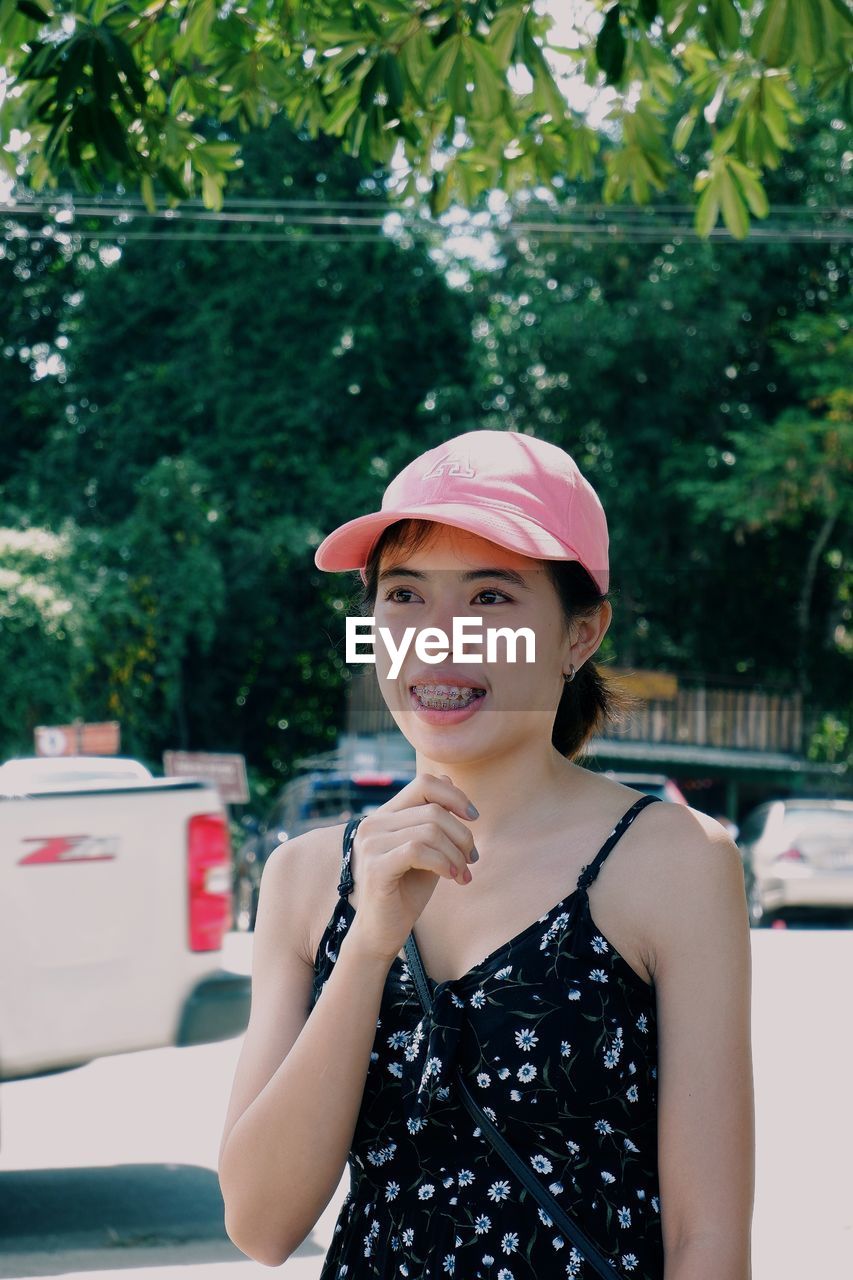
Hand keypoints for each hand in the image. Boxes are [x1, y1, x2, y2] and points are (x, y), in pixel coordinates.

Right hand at [344, 772, 478, 962]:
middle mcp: (373, 824)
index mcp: (385, 815)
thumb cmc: (407, 890)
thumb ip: (434, 818)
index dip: (454, 795)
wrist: (383, 932)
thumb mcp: (428, 848)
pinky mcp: (375, 867)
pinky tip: (450, 878)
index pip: (423, 782)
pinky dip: (443, 863)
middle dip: (462, 835)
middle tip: (470, 860)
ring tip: (462, 873)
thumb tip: (448, 778)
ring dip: (455, 854)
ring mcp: (371, 844)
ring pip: (430, 831)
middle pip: (433, 811)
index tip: (473, 817)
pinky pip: (419, 851)